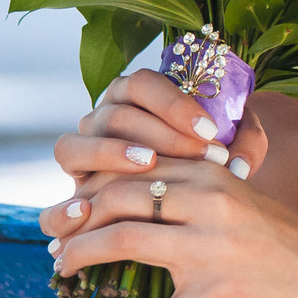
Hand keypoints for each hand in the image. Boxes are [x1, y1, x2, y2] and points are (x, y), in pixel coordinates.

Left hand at [38, 155, 297, 297]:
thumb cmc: (289, 241)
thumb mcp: (241, 201)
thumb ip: (194, 194)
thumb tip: (131, 205)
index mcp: (214, 172)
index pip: (131, 168)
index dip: (87, 188)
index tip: (67, 209)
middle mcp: (210, 202)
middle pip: (116, 199)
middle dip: (73, 222)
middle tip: (55, 241)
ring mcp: (213, 250)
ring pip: (122, 244)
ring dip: (81, 260)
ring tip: (67, 272)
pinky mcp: (220, 296)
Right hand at [50, 70, 268, 211]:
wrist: (186, 209)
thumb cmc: (208, 168)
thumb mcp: (233, 150)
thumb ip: (245, 144)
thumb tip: (238, 163)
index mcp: (137, 97)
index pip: (145, 84)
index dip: (174, 103)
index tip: (210, 130)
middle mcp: (102, 119)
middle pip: (117, 115)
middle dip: (160, 135)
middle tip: (198, 158)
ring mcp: (82, 155)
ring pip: (76, 145)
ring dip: (111, 154)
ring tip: (149, 166)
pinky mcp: (72, 196)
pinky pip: (52, 200)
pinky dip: (64, 206)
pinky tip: (88, 212)